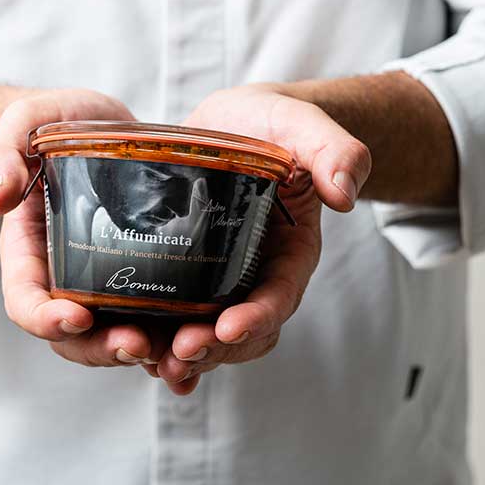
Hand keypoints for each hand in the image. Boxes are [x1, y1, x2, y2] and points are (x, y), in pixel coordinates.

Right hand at [0, 89, 163, 367]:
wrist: (100, 122)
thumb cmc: (56, 123)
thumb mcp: (24, 124)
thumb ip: (2, 154)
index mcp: (30, 253)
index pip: (26, 301)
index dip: (45, 319)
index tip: (75, 316)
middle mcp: (66, 277)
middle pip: (74, 336)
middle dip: (102, 349)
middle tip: (137, 344)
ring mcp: (107, 281)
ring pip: (117, 335)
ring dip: (144, 352)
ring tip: (175, 351)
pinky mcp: (146, 275)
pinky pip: (156, 318)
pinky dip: (175, 339)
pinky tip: (206, 341)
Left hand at [151, 84, 371, 393]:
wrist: (238, 124)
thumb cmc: (275, 125)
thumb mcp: (305, 127)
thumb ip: (335, 151)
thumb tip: (345, 194)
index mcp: (291, 252)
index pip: (279, 295)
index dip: (257, 317)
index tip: (229, 327)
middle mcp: (257, 277)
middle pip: (242, 331)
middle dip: (215, 348)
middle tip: (181, 351)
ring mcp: (221, 282)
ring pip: (208, 336)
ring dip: (184, 355)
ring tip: (153, 360)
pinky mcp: (188, 276)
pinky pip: (177, 321)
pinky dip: (161, 344)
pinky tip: (138, 358)